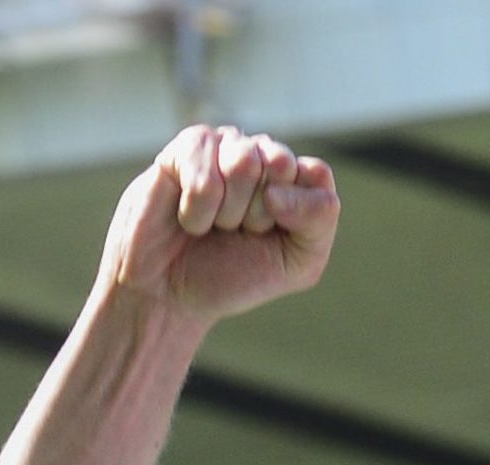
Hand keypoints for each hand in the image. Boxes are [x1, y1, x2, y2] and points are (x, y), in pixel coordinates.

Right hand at [101, 125, 338, 326]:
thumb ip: (319, 220)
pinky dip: (197, 212)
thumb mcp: (298, 264)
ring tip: (213, 225)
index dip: (296, 213)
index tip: (272, 236)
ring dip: (227, 213)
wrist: (170, 293)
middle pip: (280, 164)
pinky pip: (205, 177)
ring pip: (244, 164)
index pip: (316, 174)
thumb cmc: (233, 275)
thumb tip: (278, 189)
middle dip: (259, 214)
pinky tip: (188, 218)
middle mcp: (260, 154)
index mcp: (293, 178)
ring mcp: (222, 147)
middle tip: (238, 232)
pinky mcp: (184, 149)